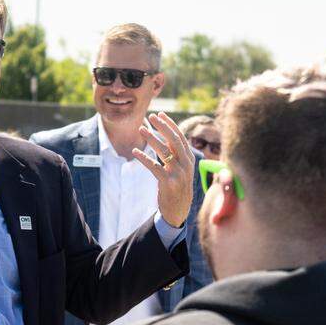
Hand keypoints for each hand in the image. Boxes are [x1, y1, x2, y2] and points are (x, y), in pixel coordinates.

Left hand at [132, 112, 193, 227]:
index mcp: (190, 159)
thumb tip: (166, 135)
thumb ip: (175, 154)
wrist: (179, 210)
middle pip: (174, 140)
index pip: (180, 137)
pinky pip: (154, 166)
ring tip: (141, 129)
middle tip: (151, 117)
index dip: (170, 124)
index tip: (160, 114)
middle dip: (162, 126)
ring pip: (164, 151)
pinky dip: (144, 158)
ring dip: (151, 138)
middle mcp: (186, 164)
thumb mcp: (181, 169)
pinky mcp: (168, 183)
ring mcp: (178, 174)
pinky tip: (135, 151)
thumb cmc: (177, 187)